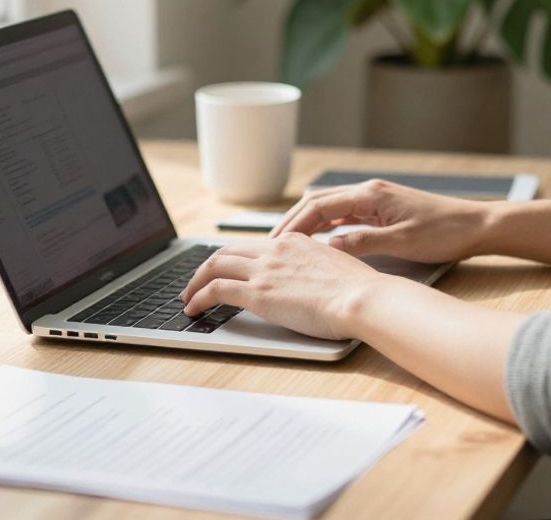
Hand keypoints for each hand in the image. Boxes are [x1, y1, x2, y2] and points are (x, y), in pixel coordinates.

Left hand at [178, 234, 389, 340]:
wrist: (363, 298)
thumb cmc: (359, 291)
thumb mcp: (335, 268)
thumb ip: (316, 268)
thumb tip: (311, 281)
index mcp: (294, 242)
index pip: (252, 246)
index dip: (234, 259)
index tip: (225, 270)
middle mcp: (275, 250)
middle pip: (227, 251)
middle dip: (207, 267)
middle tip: (198, 282)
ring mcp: (264, 269)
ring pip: (214, 266)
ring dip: (195, 282)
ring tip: (188, 298)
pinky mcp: (257, 292)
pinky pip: (215, 289)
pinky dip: (198, 297)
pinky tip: (193, 309)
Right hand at [270, 179, 495, 262]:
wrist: (476, 225)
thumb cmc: (444, 233)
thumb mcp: (403, 243)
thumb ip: (364, 243)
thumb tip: (329, 247)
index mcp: (370, 195)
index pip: (319, 206)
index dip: (294, 225)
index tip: (275, 243)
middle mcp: (369, 191)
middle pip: (317, 202)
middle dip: (292, 222)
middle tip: (271, 245)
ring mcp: (375, 198)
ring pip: (329, 206)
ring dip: (307, 223)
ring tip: (288, 245)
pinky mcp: (382, 208)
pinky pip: (344, 213)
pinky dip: (326, 225)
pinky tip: (319, 242)